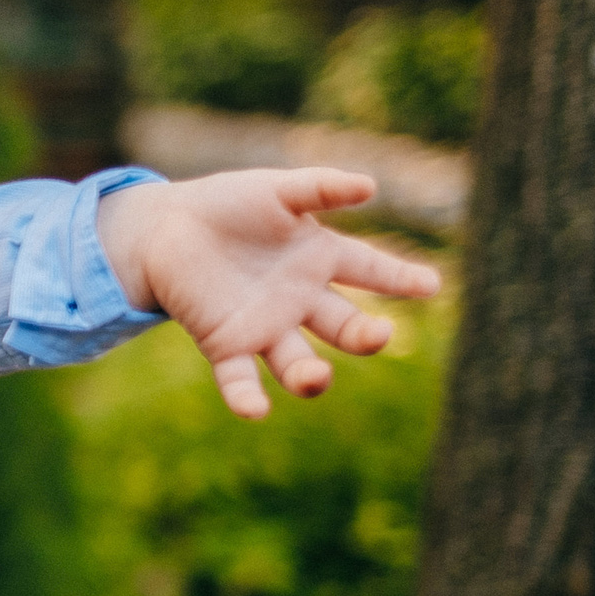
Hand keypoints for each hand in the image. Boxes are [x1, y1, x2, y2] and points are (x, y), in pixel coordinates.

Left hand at [97, 169, 441, 417]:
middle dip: (364, 335)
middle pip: (342, 325)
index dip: (400, 277)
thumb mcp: (275, 190)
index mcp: (320, 258)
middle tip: (378, 335)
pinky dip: (247, 396)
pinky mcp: (225, 344)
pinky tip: (255, 410)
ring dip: (310, 376)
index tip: (430, 284)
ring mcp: (265, 326)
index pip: (371, 269)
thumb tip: (370, 186)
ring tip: (315, 378)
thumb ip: (318, 189)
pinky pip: (240, 378)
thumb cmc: (227, 205)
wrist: (164, 227)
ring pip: (298, 362)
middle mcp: (301, 300)